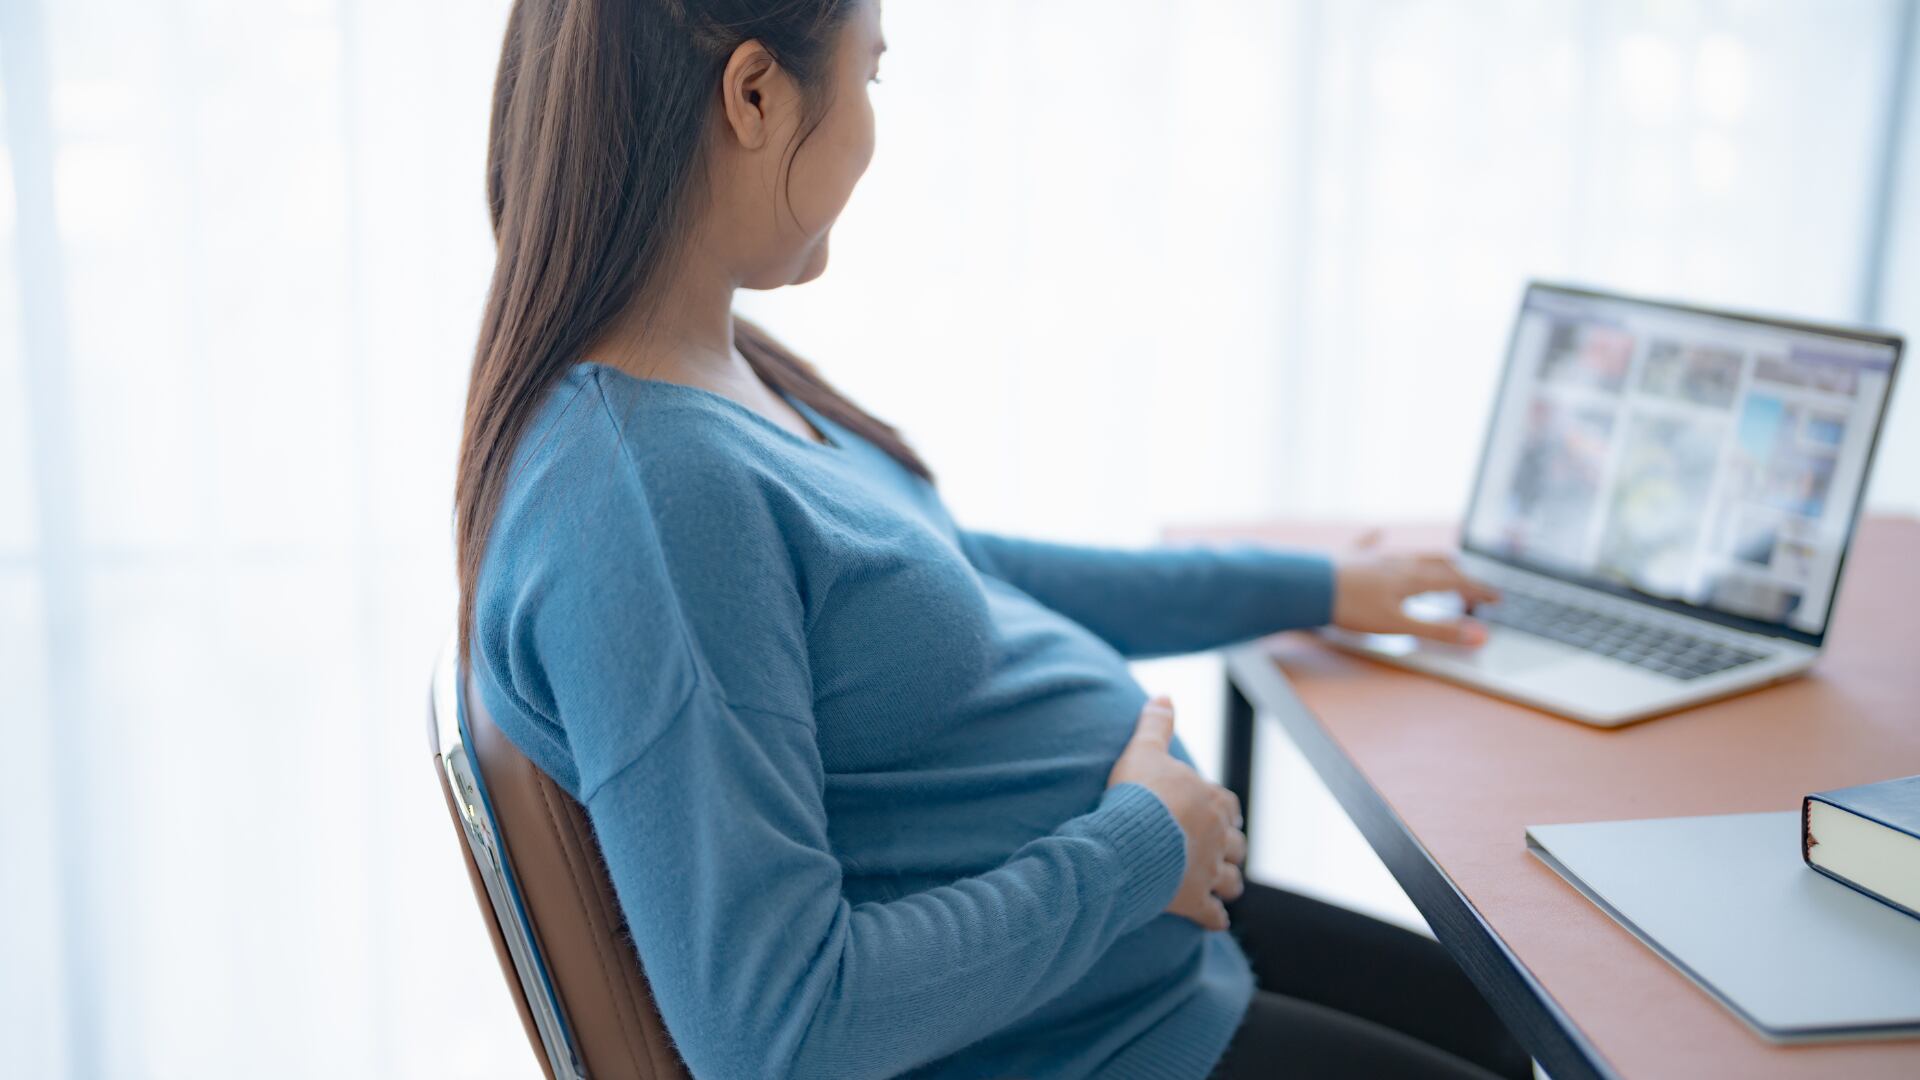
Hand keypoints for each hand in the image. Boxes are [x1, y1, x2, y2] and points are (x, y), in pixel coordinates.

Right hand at [1107, 696, 1246, 930]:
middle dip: (1231, 850)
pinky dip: (1214, 918)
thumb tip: (1163, 695)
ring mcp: (1209, 871)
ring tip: (1222, 888)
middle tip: (1222, 854)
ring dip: (1228, 884)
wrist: (1128, 840)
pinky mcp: (1195, 901)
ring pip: (1231, 882)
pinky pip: (1213, 915)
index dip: (1225, 812)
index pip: (1229, 806)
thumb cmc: (1137, 794)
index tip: (1220, 816)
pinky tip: (1210, 920)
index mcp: (1211, 801)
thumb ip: (1156, 724)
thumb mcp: (1143, 750)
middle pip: (1236, 845)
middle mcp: (1218, 837)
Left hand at [1332, 530, 1500, 645]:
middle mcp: (1398, 562)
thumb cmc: (1352, 608)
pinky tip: (1379, 531)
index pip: (1455, 582)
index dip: (1478, 591)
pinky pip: (1367, 543)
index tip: (1497, 598)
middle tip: (1473, 586)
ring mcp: (1374, 556)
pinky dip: (1377, 539)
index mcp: (1413, 579)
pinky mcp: (1350, 556)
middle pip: (1437, 564)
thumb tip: (1480, 636)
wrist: (1308, 586)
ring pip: (1410, 554)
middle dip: (1459, 575)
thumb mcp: (1400, 626)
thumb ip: (1439, 631)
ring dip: (1431, 559)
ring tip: (1444, 562)